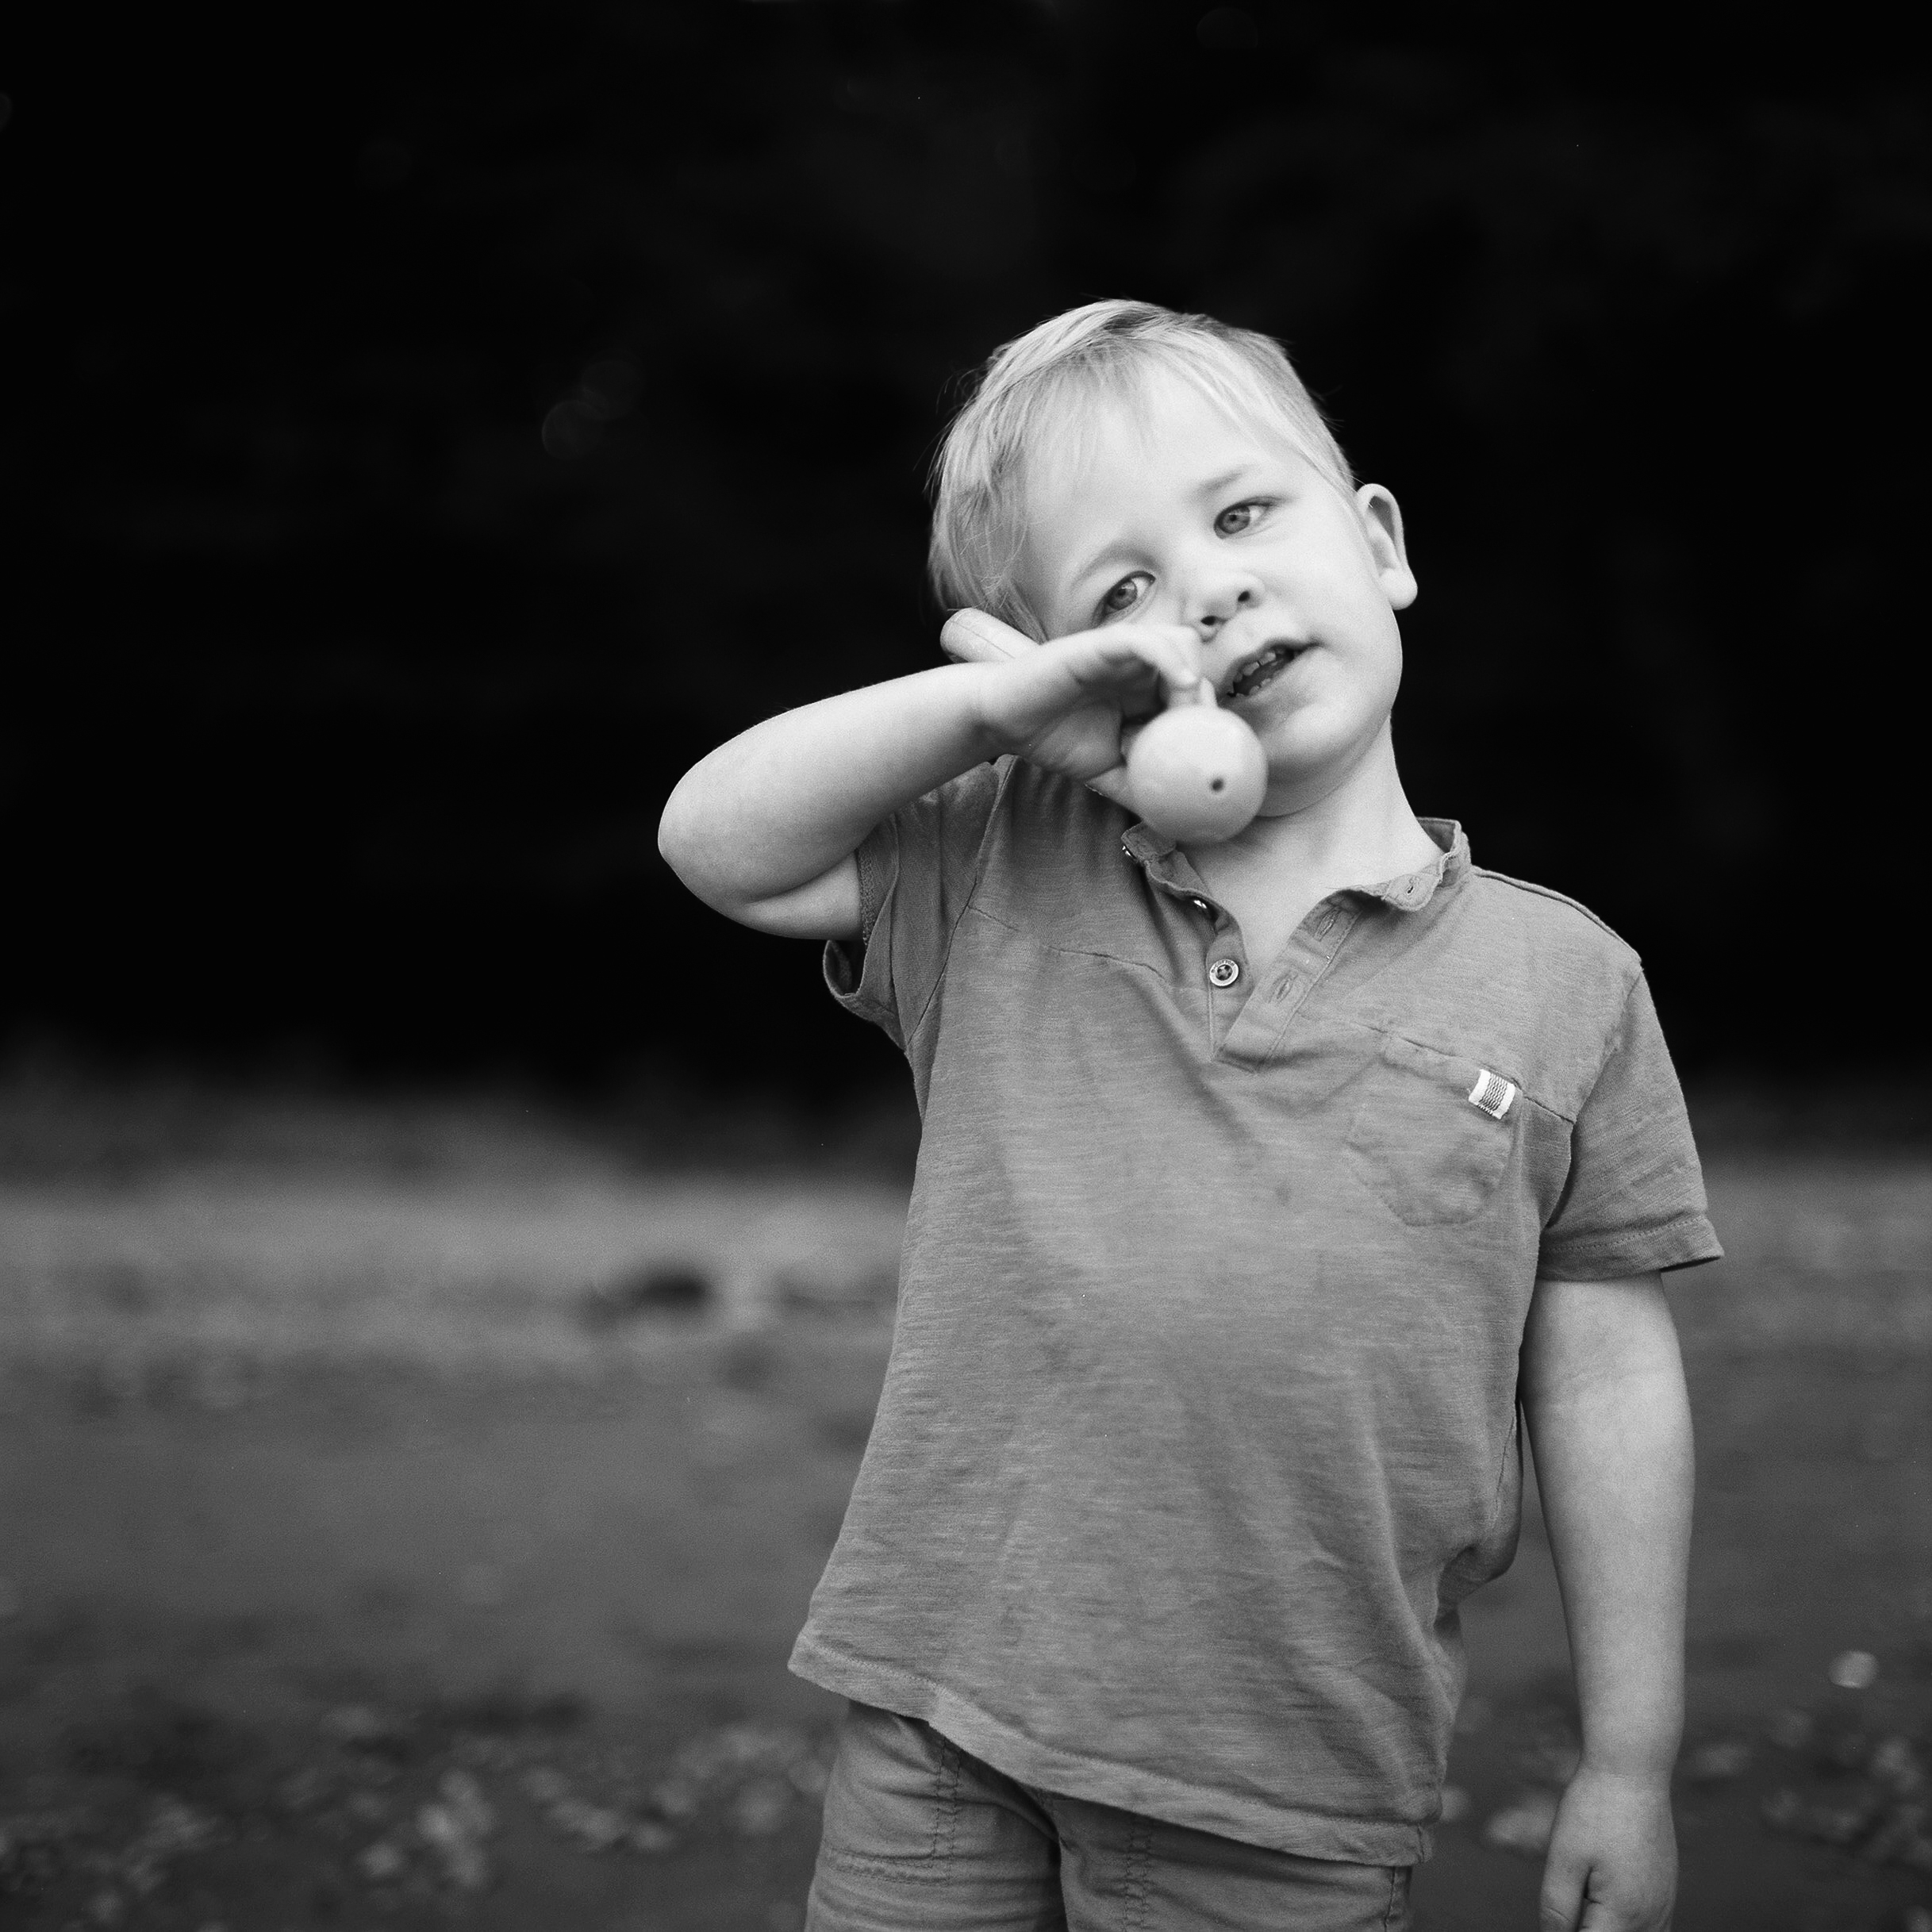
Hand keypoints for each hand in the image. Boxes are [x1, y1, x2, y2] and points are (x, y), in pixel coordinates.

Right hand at [970, 621, 1204, 796]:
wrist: (1007, 725)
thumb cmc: (1056, 743)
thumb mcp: (1109, 774)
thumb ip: (1143, 789)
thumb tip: (1181, 820)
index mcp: (1145, 690)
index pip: (1195, 692)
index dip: (1209, 716)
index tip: (1210, 750)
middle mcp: (1140, 666)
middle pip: (1197, 664)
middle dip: (1204, 700)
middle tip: (1197, 735)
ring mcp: (1123, 652)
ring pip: (1181, 642)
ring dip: (1191, 675)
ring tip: (1184, 712)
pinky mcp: (1102, 644)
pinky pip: (1146, 641)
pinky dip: (1170, 657)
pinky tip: (1181, 684)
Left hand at [1539, 1769, 1676, 1931]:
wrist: (1632, 1770)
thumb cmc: (1593, 1809)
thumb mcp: (1564, 1858)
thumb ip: (1558, 1908)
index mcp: (1623, 1915)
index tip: (1558, 1917)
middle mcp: (1651, 1918)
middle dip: (1589, 1928)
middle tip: (1570, 1899)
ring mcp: (1664, 1906)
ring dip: (1608, 1927)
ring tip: (1586, 1902)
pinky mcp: (1666, 1891)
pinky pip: (1653, 1929)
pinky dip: (1627, 1927)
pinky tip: (1605, 1906)